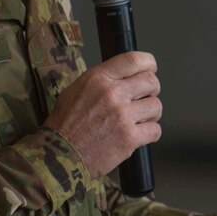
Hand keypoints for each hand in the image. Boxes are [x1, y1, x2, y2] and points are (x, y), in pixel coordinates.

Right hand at [45, 51, 162, 177]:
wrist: (60, 155)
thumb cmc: (65, 124)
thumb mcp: (75, 90)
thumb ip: (101, 81)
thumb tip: (124, 76)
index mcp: (97, 79)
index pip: (133, 60)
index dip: (148, 63)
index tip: (151, 68)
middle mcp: (112, 94)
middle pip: (150, 81)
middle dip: (152, 90)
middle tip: (144, 98)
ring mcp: (122, 116)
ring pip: (156, 106)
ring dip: (151, 113)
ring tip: (139, 119)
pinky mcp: (129, 138)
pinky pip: (155, 130)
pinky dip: (150, 133)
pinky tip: (139, 135)